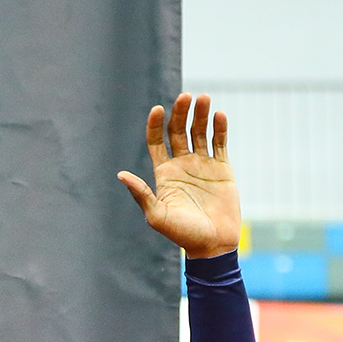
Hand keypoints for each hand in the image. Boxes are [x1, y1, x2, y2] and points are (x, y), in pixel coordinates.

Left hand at [117, 92, 239, 257]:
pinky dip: (220, 128)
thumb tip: (121, 175)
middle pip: (178, 131)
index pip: (156, 142)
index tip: (157, 109)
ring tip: (204, 98)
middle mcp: (181, 165)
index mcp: (163, 174)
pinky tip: (219, 115)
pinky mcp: (221, 168)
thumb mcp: (157, 215)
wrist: (212, 244)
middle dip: (181, 113)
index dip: (155, 125)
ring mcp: (202, 165)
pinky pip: (220, 143)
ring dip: (201, 114)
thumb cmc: (182, 234)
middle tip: (186, 97)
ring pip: (199, 132)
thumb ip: (141, 194)